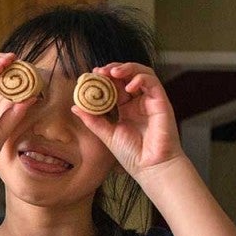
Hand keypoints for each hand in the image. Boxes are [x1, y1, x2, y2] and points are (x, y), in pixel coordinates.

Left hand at [71, 62, 185, 179]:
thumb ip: (92, 120)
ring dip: (127, 68)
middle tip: (99, 71)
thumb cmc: (131, 154)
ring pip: (141, 74)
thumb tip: (75, 107)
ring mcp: (150, 100)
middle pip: (127, 76)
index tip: (89, 77)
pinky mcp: (161, 102)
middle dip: (112, 70)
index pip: (114, 86)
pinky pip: (153, 82)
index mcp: (126, 108)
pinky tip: (128, 86)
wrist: (150, 167)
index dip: (103, 79)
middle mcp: (138, 102)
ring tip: (112, 72)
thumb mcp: (107, 135)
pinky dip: (140, 78)